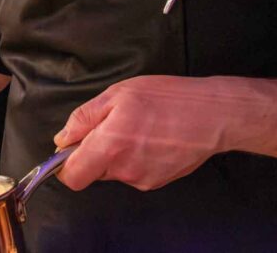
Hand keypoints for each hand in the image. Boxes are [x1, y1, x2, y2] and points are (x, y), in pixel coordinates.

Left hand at [53, 75, 231, 191]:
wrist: (213, 116)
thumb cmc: (168, 99)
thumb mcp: (118, 94)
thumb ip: (84, 118)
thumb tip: (63, 139)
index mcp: (110, 147)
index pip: (72, 177)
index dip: (65, 164)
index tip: (71, 147)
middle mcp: (125, 170)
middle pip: (92, 171)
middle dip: (94, 151)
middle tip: (112, 124)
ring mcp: (143, 180)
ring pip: (114, 171)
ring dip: (116, 153)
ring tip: (138, 127)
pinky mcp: (158, 182)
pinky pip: (133, 172)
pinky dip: (135, 157)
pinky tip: (151, 137)